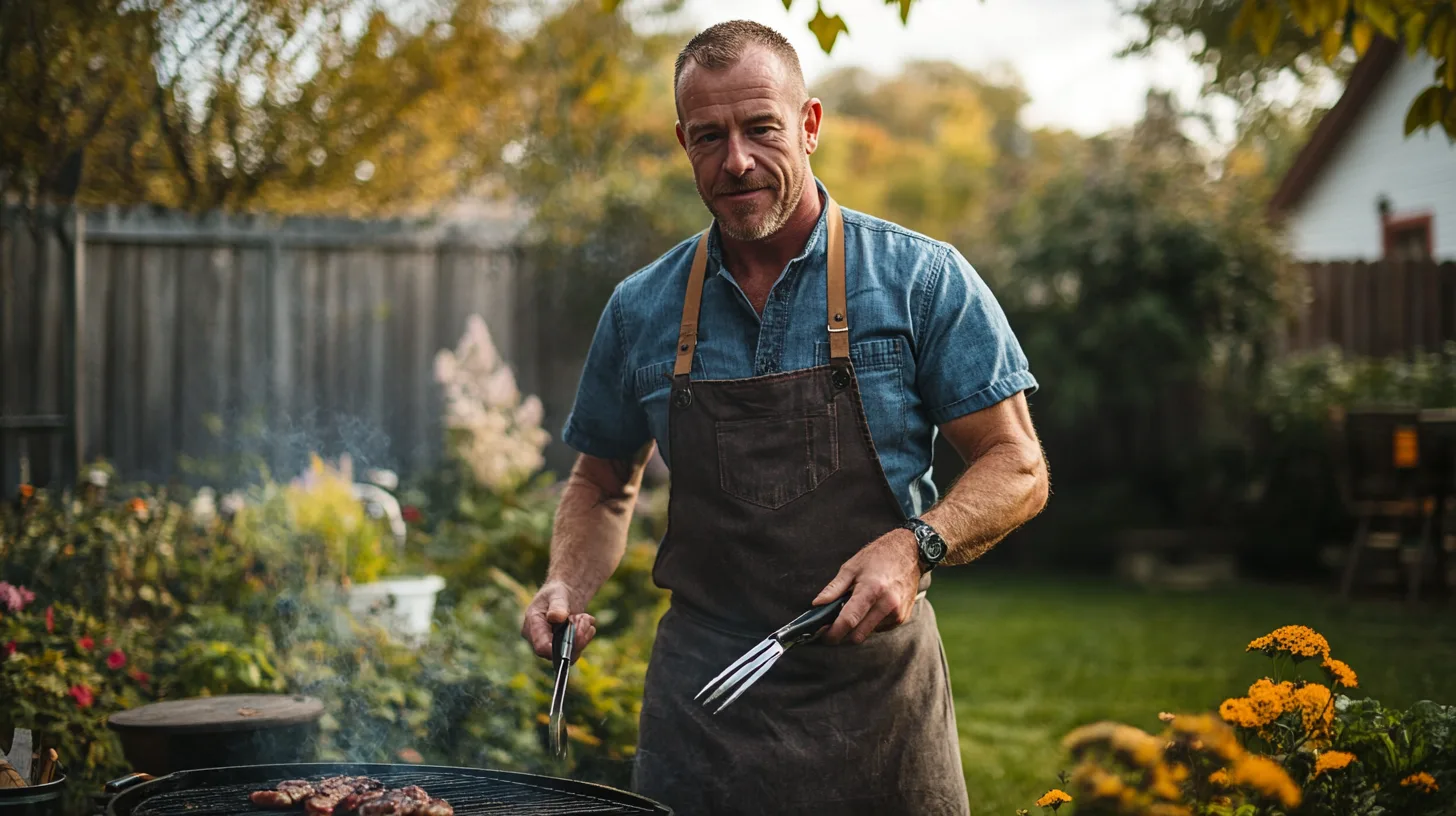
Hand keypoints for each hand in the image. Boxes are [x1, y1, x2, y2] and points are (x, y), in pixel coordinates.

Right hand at [521, 580, 596, 659]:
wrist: (563, 596)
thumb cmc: (556, 593)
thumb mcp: (556, 594)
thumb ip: (557, 605)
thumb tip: (557, 617)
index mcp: (532, 627)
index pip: (541, 647)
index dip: (558, 648)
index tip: (575, 634)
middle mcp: (540, 641)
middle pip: (558, 652)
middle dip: (576, 637)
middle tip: (583, 618)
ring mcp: (551, 646)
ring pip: (570, 653)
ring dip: (583, 635)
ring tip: (585, 617)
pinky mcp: (562, 648)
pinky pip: (577, 649)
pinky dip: (585, 636)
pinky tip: (586, 621)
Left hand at [812, 529, 920, 644]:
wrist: (910, 552)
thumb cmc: (878, 557)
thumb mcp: (851, 567)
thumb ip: (833, 588)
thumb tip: (817, 604)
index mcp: (871, 589)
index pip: (849, 620)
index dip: (833, 632)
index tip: (823, 635)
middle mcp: (887, 604)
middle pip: (858, 635)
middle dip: (843, 634)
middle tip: (834, 624)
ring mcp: (897, 612)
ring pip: (868, 632)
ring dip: (858, 626)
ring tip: (857, 606)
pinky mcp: (902, 617)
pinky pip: (880, 628)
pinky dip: (871, 622)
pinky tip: (872, 606)